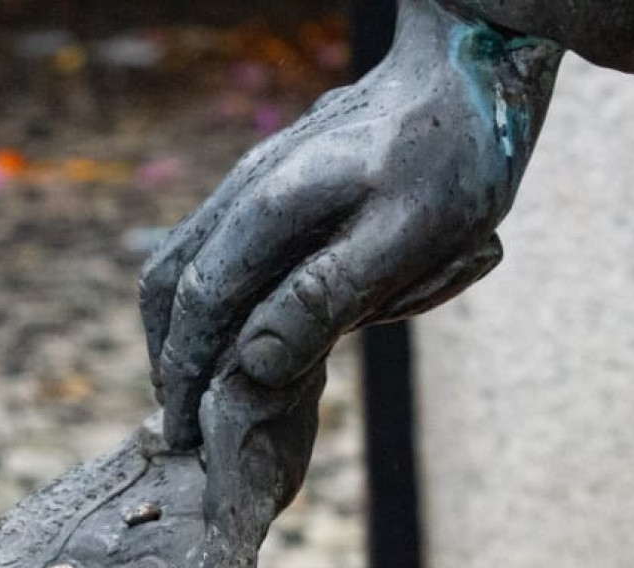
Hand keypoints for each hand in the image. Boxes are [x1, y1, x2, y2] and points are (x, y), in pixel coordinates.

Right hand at [139, 0, 561, 448]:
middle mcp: (245, 189)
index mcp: (270, 207)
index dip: (183, 371)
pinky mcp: (271, 183)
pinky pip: (215, 247)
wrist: (466, 72)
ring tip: (198, 384)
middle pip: (168, 280)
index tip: (181, 429)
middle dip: (166, 354)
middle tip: (179, 418)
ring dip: (180, 328)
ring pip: (183, 260)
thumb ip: (326, 297)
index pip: (198, 301)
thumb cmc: (452, 158)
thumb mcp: (407, 237)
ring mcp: (252, 181)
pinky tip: (236, 330)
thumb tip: (254, 362)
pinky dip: (207, 299)